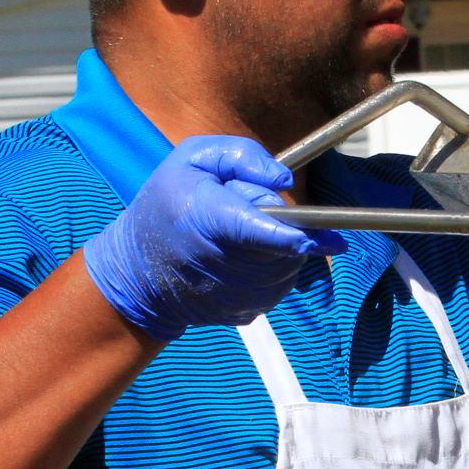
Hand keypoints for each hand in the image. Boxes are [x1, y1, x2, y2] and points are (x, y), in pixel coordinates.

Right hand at [81, 135, 345, 340]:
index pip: (263, 232)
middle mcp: (224, 264)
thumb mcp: (192, 157)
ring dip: (282, 251)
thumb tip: (285, 180)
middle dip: (284, 227)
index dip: (298, 235)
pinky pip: (280, 288)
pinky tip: (247, 260)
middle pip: (286, 248)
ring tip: (243, 236)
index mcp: (209, 218)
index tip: (330, 236)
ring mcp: (235, 296)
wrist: (139, 273)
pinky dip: (275, 271)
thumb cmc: (167, 205)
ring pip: (289, 269)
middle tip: (249, 213)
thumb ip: (242, 155)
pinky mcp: (243, 314)